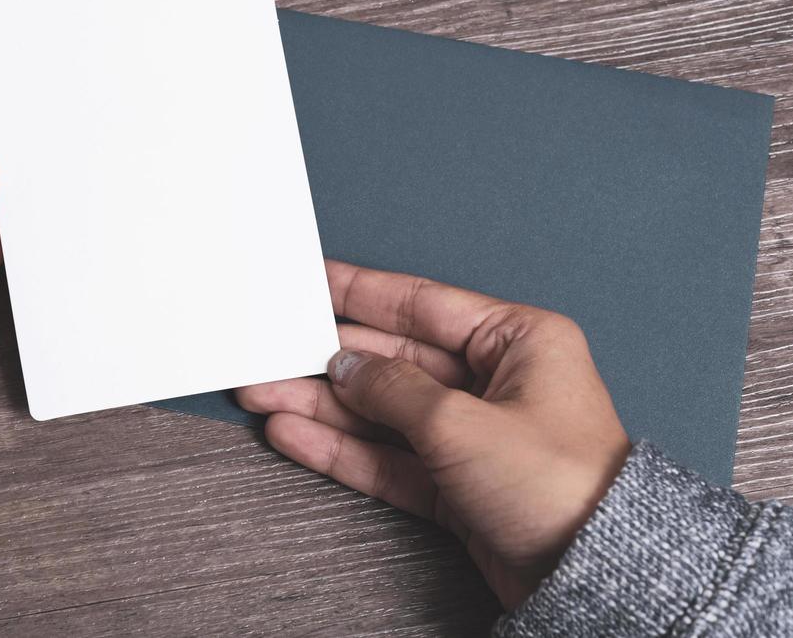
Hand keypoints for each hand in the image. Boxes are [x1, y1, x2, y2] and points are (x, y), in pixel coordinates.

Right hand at [236, 261, 630, 606]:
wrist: (595, 578)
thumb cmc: (562, 488)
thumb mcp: (461, 423)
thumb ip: (392, 388)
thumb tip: (346, 367)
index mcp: (518, 342)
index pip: (421, 305)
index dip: (359, 293)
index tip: (310, 282)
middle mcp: (497, 383)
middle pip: (392, 360)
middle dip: (326, 362)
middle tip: (270, 354)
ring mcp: (475, 435)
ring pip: (382, 411)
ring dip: (323, 406)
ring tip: (264, 396)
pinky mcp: (458, 485)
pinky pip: (388, 457)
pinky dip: (342, 448)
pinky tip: (296, 434)